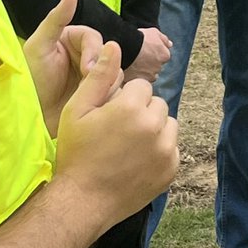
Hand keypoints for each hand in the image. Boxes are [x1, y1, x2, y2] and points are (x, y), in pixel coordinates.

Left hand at [23, 0, 109, 135]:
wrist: (33, 119)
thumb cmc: (31, 81)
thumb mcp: (38, 47)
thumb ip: (55, 19)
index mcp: (71, 40)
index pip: (94, 37)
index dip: (93, 51)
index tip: (88, 68)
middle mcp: (83, 55)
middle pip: (107, 53)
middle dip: (102, 68)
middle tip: (91, 83)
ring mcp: (92, 76)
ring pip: (114, 70)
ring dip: (106, 83)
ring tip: (93, 98)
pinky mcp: (98, 95)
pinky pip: (114, 89)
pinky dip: (110, 95)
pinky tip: (99, 105)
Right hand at [56, 50, 178, 232]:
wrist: (82, 202)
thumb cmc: (76, 153)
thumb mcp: (78, 109)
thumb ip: (100, 75)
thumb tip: (115, 44)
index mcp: (132, 107)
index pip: (140, 86)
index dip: (123, 99)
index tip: (109, 116)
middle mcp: (155, 126)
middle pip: (156, 104)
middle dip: (141, 112)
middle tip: (118, 132)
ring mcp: (166, 150)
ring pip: (167, 124)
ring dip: (153, 129)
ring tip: (129, 146)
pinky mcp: (171, 170)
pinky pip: (172, 148)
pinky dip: (159, 151)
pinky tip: (137, 161)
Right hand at [124, 27, 172, 82]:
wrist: (125, 46)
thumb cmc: (140, 38)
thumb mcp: (154, 32)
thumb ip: (164, 39)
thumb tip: (170, 44)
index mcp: (164, 56)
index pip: (163, 56)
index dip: (155, 52)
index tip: (147, 50)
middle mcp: (159, 68)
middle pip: (156, 67)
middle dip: (150, 63)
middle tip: (140, 56)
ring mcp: (148, 76)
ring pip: (148, 75)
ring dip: (143, 72)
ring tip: (134, 64)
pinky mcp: (138, 81)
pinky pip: (138, 81)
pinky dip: (135, 77)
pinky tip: (129, 70)